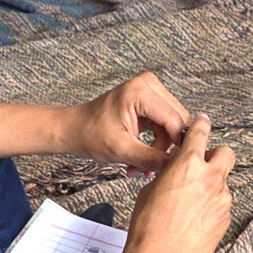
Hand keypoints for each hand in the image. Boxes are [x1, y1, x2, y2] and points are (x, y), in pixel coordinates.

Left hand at [64, 72, 191, 169]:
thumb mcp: (121, 150)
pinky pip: (165, 122)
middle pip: (177, 119)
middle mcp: (148, 84)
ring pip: (173, 123)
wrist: (75, 128)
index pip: (174, 120)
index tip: (171, 166)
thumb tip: (176, 165)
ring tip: (142, 166)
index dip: (176, 145)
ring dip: (161, 146)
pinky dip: (157, 141)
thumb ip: (151, 158)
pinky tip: (144, 156)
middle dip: (166, 147)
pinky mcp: (149, 98)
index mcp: (140, 91)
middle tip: (151, 168)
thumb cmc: (91, 135)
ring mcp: (150, 89)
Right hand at [125, 113, 233, 252]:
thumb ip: (169, 173)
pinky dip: (212, 208)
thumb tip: (175, 170)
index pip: (201, 132)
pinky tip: (195, 220)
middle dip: (216, 156)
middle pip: (226, 153)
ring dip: (211, 187)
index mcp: (187, 165)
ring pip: (223, 183)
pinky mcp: (226, 217)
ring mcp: (221, 198)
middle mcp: (210, 178)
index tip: (203, 121)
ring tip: (191, 205)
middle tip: (204, 165)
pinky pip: (222, 204)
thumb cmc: (149, 228)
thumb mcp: (151, 189)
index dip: (202, 124)